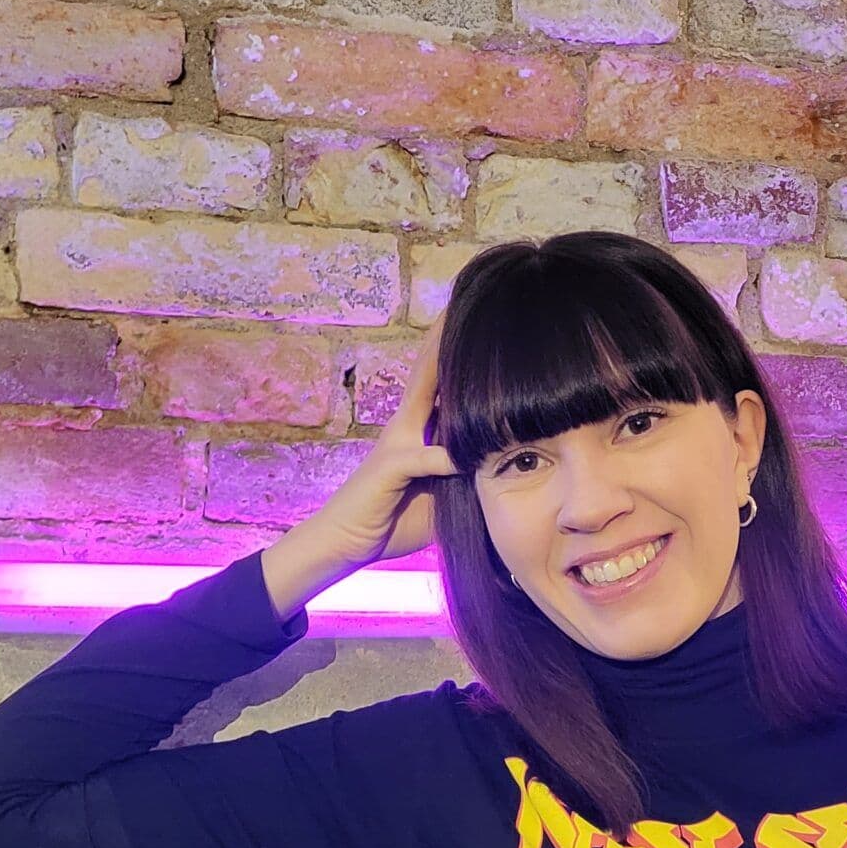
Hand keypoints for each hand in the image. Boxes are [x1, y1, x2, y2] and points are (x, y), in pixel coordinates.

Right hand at [307, 312, 459, 569]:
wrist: (342, 545)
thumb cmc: (392, 520)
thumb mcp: (440, 496)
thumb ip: (465, 476)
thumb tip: (503, 468)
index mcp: (417, 431)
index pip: (442, 383)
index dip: (458, 354)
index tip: (481, 325)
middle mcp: (405, 427)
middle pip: (430, 372)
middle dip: (447, 338)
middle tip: (468, 303)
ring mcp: (396, 443)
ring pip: (423, 396)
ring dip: (444, 367)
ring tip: (464, 334)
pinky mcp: (389, 468)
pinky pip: (423, 457)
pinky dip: (447, 454)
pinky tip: (465, 450)